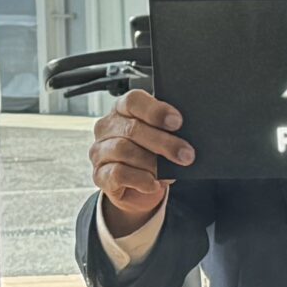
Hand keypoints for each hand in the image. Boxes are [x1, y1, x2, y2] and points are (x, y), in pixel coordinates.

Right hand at [90, 85, 190, 233]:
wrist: (138, 186)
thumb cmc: (151, 154)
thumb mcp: (162, 139)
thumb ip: (168, 132)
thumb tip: (185, 140)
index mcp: (122, 109)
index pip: (133, 101)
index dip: (156, 111)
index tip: (177, 122)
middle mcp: (107, 127)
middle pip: (133, 128)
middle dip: (164, 142)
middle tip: (186, 154)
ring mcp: (100, 150)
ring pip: (124, 150)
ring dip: (152, 163)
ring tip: (170, 173)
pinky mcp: (99, 174)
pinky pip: (118, 173)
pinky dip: (140, 179)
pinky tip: (153, 183)